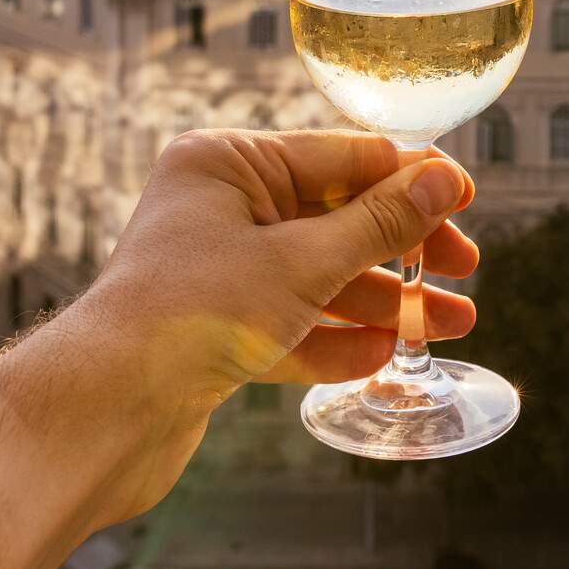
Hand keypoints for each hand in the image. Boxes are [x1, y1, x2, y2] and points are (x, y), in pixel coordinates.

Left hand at [56, 129, 477, 522]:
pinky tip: (384, 355)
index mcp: (225, 164)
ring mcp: (214, 270)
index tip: (463, 198)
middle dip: (402, 248)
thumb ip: (378, 223)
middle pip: (333, 217)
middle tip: (464, 270)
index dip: (408, 178)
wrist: (105, 412)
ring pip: (318, 276)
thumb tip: (441, 179)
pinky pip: (290, 324)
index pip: (339, 156)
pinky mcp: (212, 332)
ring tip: (447, 326)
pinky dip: (336, 339)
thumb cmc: (191, 315)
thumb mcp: (303, 262)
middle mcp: (217, 208)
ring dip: (383, 301)